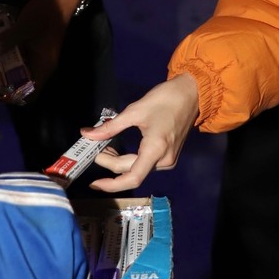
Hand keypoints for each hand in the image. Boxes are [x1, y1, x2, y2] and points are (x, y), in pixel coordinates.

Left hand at [3, 0, 80, 93]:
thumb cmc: (45, 14)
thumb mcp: (25, 26)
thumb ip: (8, 40)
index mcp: (43, 66)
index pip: (30, 93)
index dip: (14, 96)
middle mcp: (41, 65)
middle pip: (22, 82)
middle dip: (5, 79)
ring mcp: (37, 56)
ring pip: (19, 69)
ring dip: (5, 66)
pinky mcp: (33, 47)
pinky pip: (19, 57)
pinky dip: (8, 55)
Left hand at [78, 75, 200, 192]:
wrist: (192, 93)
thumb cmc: (165, 99)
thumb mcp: (134, 110)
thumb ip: (110, 126)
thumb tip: (87, 134)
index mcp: (156, 150)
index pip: (132, 178)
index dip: (112, 184)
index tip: (94, 182)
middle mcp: (164, 161)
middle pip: (132, 171)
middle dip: (110, 164)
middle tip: (94, 151)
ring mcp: (168, 160)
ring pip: (138, 168)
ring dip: (119, 162)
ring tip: (103, 149)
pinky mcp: (169, 156)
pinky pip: (146, 163)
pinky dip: (130, 159)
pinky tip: (118, 150)